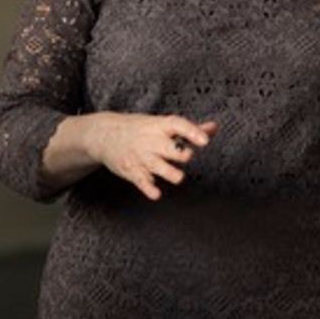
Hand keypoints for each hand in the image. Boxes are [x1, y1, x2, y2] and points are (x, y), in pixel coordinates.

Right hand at [88, 113, 217, 200]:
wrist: (104, 135)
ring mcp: (142, 157)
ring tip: (178, 177)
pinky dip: (149, 189)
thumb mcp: (161, 125)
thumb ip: (190, 129)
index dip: (192, 132)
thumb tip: (215, 127)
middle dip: (180, 154)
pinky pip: (142, 182)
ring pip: (159, 167)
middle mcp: (151, 141)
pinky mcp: (133, 171)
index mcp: (160, 126)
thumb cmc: (140, 129)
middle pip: (170, 149)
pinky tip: (156, 194)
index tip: (205, 140)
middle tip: (186, 156)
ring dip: (170, 173)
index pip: (178, 125)